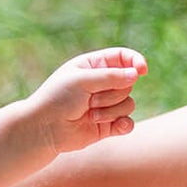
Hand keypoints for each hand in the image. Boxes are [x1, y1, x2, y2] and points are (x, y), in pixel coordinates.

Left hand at [24, 47, 146, 152]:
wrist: (45, 129)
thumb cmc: (57, 99)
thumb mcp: (82, 80)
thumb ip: (110, 77)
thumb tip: (136, 74)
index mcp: (94, 65)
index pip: (123, 57)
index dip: (135, 61)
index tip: (142, 70)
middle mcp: (103, 83)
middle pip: (128, 83)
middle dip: (113, 93)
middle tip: (90, 100)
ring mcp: (106, 104)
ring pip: (129, 103)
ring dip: (111, 110)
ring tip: (90, 114)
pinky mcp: (109, 124)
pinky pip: (128, 122)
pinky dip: (123, 124)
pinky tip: (116, 126)